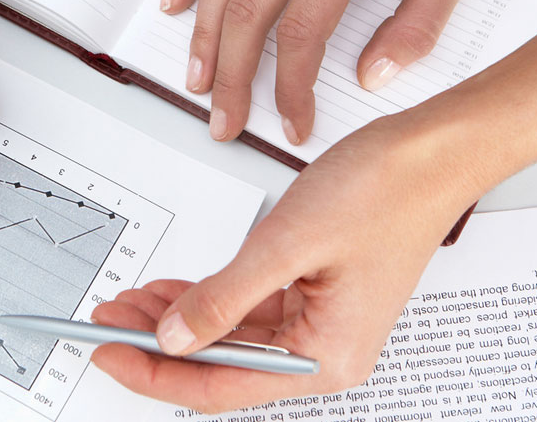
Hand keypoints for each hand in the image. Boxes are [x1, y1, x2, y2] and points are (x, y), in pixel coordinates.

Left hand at [90, 27, 536, 411]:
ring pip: (229, 338)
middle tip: (103, 322)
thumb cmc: (385, 191)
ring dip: (176, 319)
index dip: (155, 375)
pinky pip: (248, 310)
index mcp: (327, 356)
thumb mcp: (284, 244)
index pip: (221, 387)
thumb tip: (169, 338)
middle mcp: (324, 349)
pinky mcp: (314, 293)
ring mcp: (320, 322)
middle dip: (157, 345)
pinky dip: (206, 297)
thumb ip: (222, 298)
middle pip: (222, 367)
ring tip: (126, 302)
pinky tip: (169, 289)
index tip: (106, 354)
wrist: (434, 149)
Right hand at [158, 0, 505, 143]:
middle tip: (226, 120)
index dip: (290, 87)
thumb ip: (419, 21)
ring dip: (203, 36)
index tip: (294, 121)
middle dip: (232, 77)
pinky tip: (175, 3)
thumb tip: (376, 74)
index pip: (304, 30)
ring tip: (196, 79)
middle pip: (248, 12)